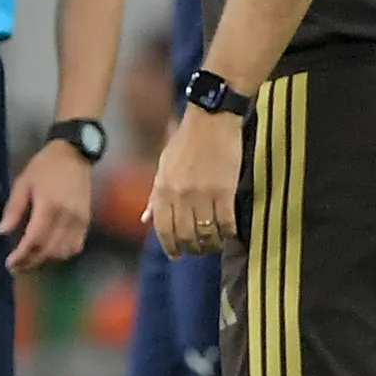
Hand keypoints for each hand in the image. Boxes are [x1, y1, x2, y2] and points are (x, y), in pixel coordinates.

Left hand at [0, 139, 92, 271]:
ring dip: (46, 259)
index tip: (10, 263)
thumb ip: (14, 208)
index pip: (35, 239)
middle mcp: (67, 216)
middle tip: (17, 266)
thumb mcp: (23, 182)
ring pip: (63, 252)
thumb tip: (2, 231)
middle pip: (49, 250)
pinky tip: (50, 252)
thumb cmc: (44, 167)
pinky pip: (76, 246)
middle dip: (31, 262)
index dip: (22, 255)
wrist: (74, 154)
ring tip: (30, 259)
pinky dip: (62, 253)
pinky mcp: (87, 221)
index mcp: (49, 205)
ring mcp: (80, 220)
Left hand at [146, 108, 245, 259]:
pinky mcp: (225, 191)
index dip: (170, 246)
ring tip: (216, 244)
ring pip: (207, 232)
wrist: (211, 120)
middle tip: (200, 250)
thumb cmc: (186, 142)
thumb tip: (145, 219)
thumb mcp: (164, 168)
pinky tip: (230, 233)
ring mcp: (203, 194)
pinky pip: (226, 222)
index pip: (163, 229)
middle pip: (185, 235)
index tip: (177, 255)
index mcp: (163, 189)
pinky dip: (228, 232)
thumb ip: (155, 195)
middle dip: (192, 248)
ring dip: (212, 244)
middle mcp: (180, 195)